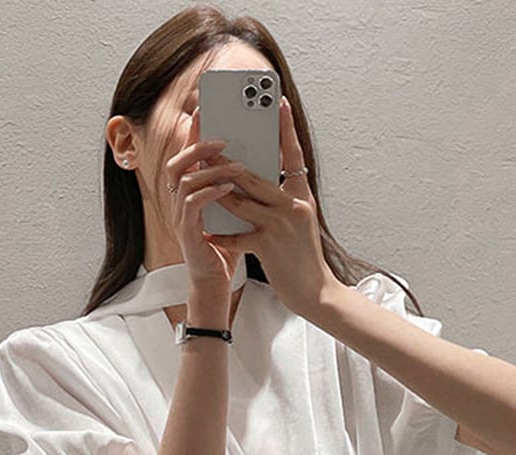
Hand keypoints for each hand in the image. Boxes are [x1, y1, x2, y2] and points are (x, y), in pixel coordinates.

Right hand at [165, 106, 245, 293]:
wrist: (217, 282)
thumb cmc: (226, 248)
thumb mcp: (234, 212)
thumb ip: (238, 188)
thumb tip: (259, 159)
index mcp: (191, 194)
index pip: (189, 157)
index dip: (194, 133)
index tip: (207, 109)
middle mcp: (181, 203)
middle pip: (176, 162)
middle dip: (196, 144)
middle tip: (220, 135)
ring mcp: (182, 218)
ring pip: (184, 181)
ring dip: (207, 168)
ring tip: (232, 163)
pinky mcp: (187, 234)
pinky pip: (191, 205)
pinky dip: (208, 193)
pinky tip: (226, 188)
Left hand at [202, 95, 339, 315]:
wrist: (315, 292)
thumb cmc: (303, 258)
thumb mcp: (299, 223)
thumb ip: (282, 201)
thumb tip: (256, 182)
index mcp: (302, 198)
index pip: (295, 156)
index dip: (286, 128)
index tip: (278, 102)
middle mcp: (293, 206)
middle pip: (255, 175)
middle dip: (229, 159)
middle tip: (210, 142)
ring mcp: (280, 225)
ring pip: (241, 201)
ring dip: (217, 190)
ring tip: (199, 178)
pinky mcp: (268, 246)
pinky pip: (237, 236)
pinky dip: (222, 236)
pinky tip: (209, 234)